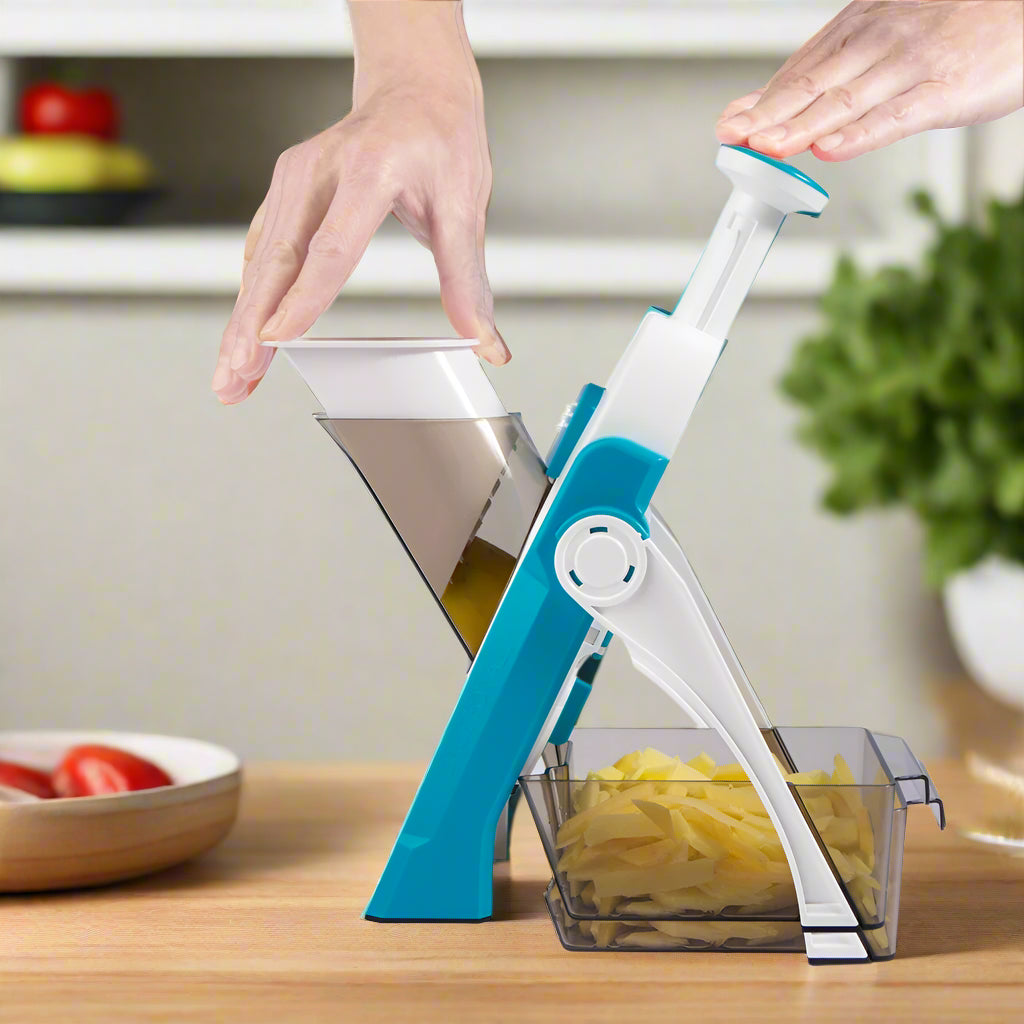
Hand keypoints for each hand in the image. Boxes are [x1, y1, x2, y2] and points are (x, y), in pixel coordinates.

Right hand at [213, 0, 505, 404]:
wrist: (416, 87)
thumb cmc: (441, 139)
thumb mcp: (464, 206)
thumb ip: (467, 280)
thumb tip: (485, 341)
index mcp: (369, 171)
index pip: (331, 247)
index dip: (303, 298)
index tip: (278, 338)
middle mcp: (319, 170)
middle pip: (278, 260)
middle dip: (251, 325)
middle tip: (235, 376)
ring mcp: (294, 178)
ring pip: (260, 261)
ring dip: (241, 321)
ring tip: (232, 375)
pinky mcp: (284, 191)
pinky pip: (262, 251)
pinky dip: (250, 297)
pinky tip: (243, 335)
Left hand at [717, 0, 1023, 160]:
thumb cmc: (957, 24)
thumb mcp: (886, 34)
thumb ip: (832, 68)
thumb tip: (772, 101)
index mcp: (863, 26)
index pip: (801, 69)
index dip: (762, 101)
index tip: (728, 127)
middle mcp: (882, 40)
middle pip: (814, 83)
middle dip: (769, 114)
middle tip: (734, 138)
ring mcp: (914, 64)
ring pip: (846, 100)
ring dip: (801, 126)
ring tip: (767, 147)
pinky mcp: (947, 88)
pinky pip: (897, 116)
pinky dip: (860, 134)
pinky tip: (831, 149)